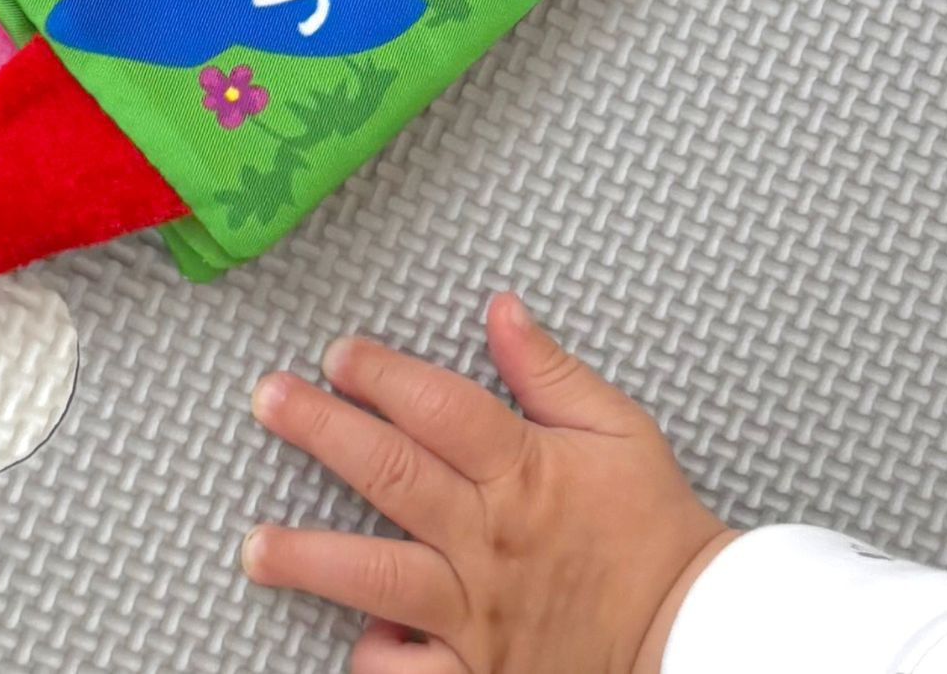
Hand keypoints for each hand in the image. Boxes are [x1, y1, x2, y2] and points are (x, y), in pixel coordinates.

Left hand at [242, 292, 734, 673]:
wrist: (691, 633)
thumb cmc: (651, 528)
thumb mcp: (617, 427)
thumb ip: (548, 369)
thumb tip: (500, 309)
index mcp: (524, 471)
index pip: (439, 408)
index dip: (382, 375)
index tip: (338, 353)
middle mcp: (490, 540)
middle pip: (393, 475)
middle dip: (322, 432)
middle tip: (268, 400)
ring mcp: (478, 614)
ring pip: (380, 579)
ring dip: (311, 560)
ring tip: (255, 546)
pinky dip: (376, 660)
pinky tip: (348, 640)